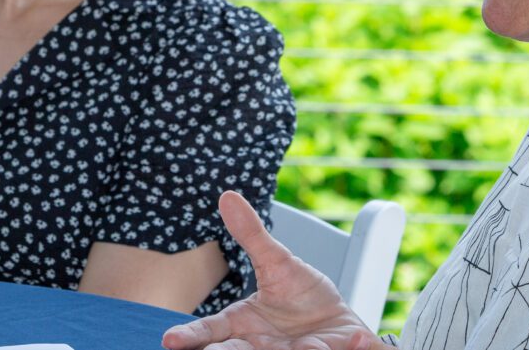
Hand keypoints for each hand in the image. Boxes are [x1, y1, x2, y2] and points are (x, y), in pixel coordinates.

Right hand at [163, 191, 389, 349]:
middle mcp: (260, 347)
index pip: (209, 331)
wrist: (337, 321)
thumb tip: (227, 195)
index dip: (190, 336)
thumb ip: (251, 236)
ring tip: (303, 348)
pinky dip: (349, 348)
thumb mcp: (276, 262)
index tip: (169, 340)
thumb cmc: (300, 296)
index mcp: (242, 326)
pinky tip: (359, 339)